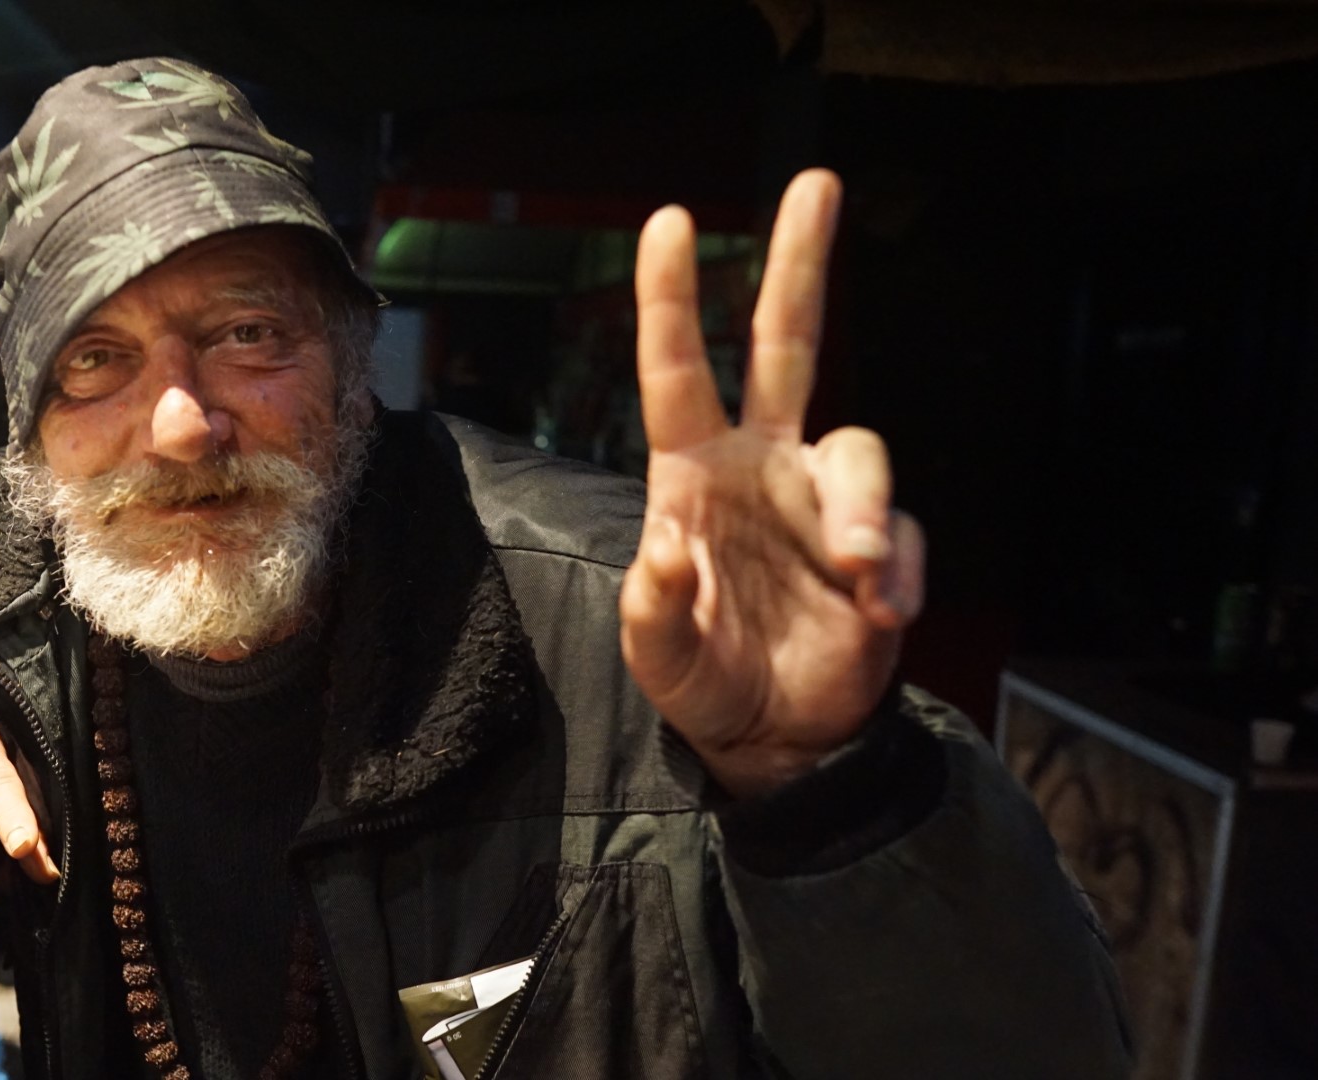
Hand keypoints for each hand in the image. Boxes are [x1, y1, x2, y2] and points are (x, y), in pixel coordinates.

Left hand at [619, 169, 925, 799]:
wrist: (777, 737)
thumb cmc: (704, 680)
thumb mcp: (659, 654)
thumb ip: (652, 606)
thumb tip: (663, 543)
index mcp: (694, 475)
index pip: (679, 373)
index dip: (670, 301)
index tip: (668, 222)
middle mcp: (762, 465)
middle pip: (786, 344)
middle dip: (798, 263)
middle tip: (816, 182)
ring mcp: (823, 500)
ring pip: (861, 449)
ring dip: (862, 508)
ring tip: (858, 570)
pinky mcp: (879, 547)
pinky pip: (901, 535)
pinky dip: (897, 571)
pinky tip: (880, 615)